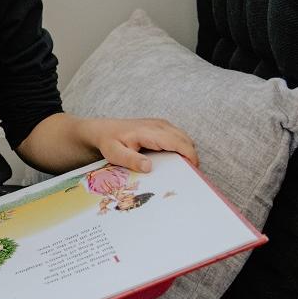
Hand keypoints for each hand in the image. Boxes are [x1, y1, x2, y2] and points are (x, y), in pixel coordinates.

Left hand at [82, 117, 198, 172]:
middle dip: (191, 155)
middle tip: (189, 174)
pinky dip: (181, 146)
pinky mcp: (161, 125)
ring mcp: (160, 123)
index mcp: (148, 132)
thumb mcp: (114, 154)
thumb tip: (149, 167)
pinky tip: (175, 159)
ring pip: (184, 137)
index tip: (194, 170)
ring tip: (183, 168)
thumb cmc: (109, 142)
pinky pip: (178, 136)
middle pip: (185, 139)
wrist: (103, 130)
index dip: (189, 155)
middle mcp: (158, 125)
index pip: (177, 142)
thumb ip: (131, 160)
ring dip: (187, 151)